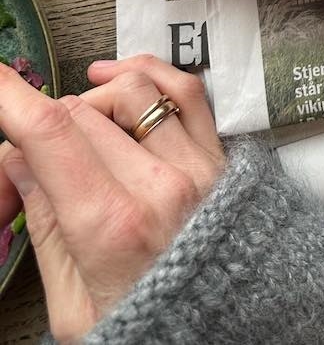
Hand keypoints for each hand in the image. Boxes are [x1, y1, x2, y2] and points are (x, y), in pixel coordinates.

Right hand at [0, 55, 224, 342]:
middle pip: (82, 113)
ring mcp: (197, 165)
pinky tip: (118, 78)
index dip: (14, 99)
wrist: (232, 331)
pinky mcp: (221, 156)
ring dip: (92, 100)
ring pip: (131, 91)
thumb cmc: (153, 327)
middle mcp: (159, 185)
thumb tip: (17, 160)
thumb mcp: (74, 304)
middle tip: (28, 165)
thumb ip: (45, 226)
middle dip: (41, 128)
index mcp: (112, 227)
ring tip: (71, 123)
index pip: (52, 134)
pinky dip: (148, 73)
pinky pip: (186, 90)